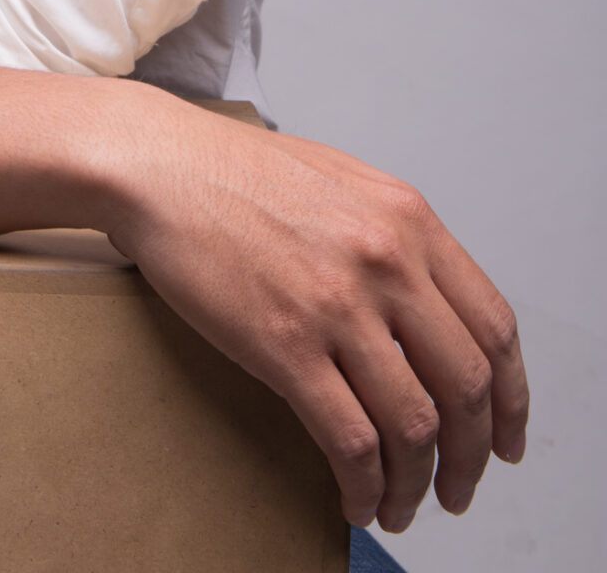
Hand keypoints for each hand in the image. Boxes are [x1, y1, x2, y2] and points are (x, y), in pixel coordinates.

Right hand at [101, 96, 527, 534]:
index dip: (512, 397)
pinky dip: (364, 484)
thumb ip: (394, 236)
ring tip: (405, 505)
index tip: (504, 433)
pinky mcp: (284, 344)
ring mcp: (337, 304)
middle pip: (468, 384)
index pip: (494, 325)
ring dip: (419, 483)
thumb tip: (429, 306)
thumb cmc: (236, 171)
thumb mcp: (343, 183)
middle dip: (474, 454)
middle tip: (460, 486)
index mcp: (407, 219)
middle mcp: (385, 259)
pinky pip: (350, 439)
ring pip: (415, 424)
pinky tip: (357, 496)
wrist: (161, 167)